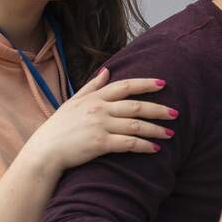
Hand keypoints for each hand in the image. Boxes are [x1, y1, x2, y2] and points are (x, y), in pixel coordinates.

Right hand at [23, 68, 174, 173]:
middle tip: (176, 113)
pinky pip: (129, 143)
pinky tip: (156, 149)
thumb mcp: (73, 102)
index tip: (163, 84)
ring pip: (136, 125)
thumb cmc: (59, 128)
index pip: (125, 86)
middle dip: (159, 109)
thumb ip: (92, 87)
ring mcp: (100, 126)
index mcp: (95, 98)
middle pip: (137, 106)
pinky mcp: (100, 144)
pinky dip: (144, 146)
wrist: (45, 151)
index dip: (146, 84)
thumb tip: (107, 70)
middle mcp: (99, 109)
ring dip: (156, 129)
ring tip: (170, 133)